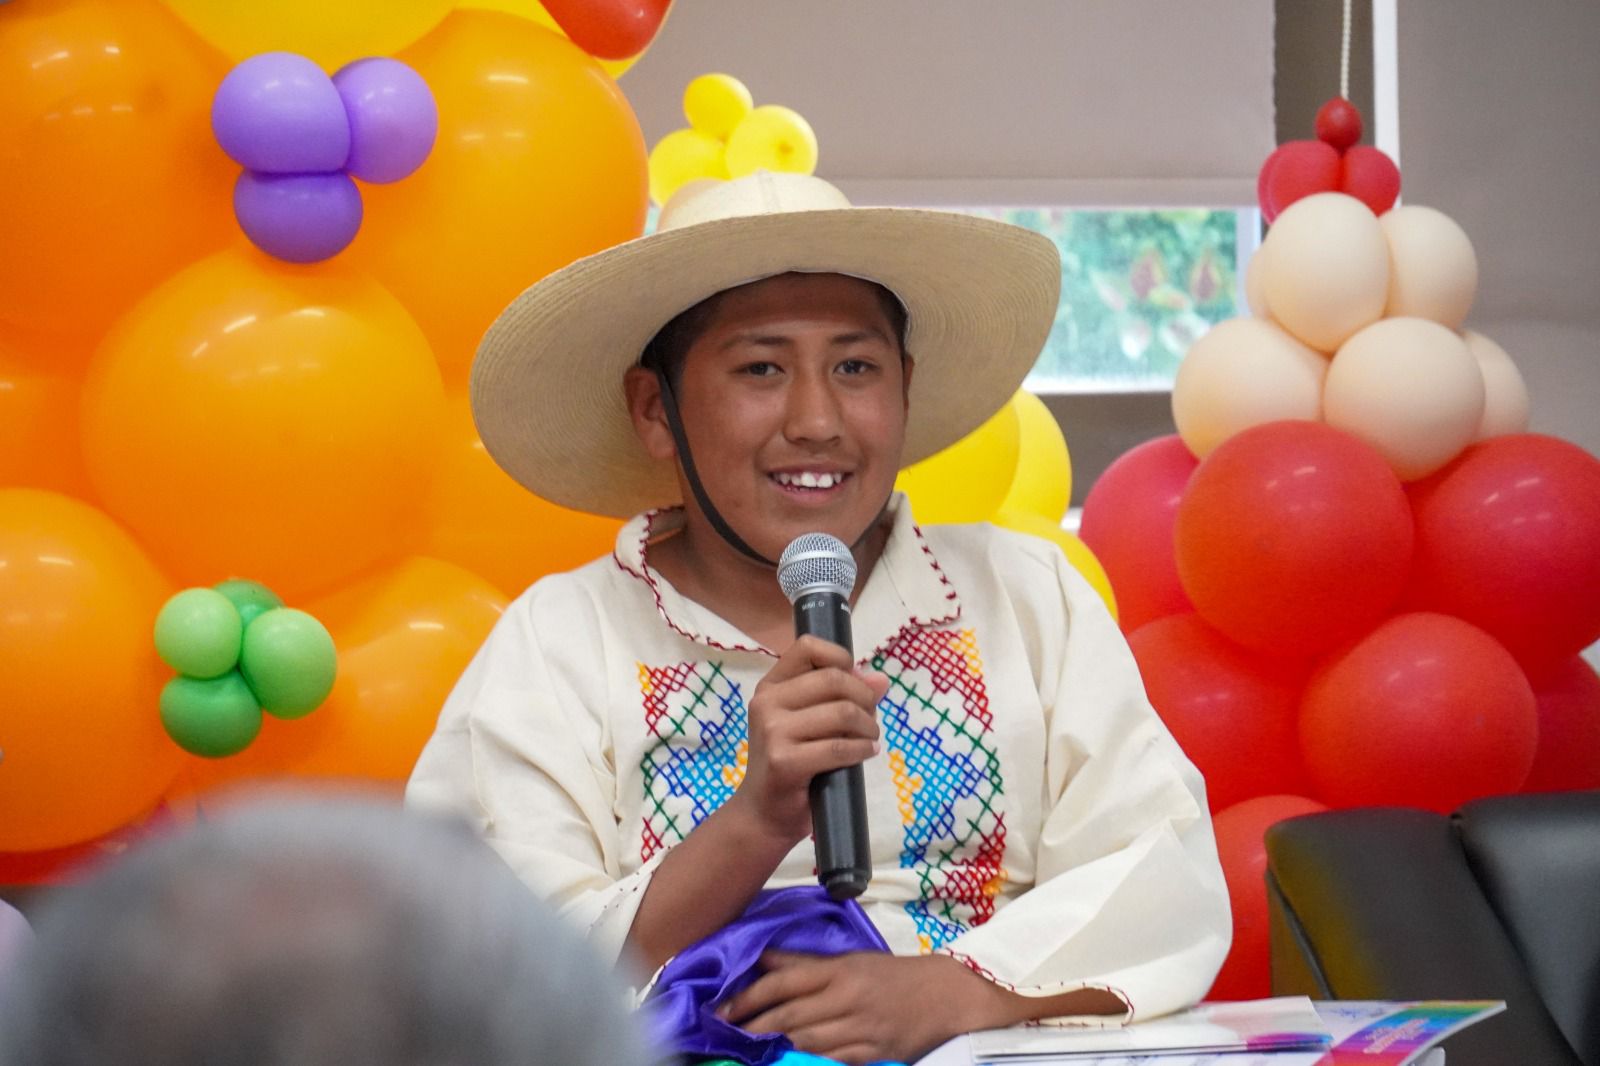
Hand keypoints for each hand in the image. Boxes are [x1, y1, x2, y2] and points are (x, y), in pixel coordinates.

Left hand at [717, 951, 1009, 1065]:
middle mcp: (848, 999)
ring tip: (753, 1043)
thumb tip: (763, 959)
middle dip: (753, 1025)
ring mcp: (861, 1030)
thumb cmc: (892, 975)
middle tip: (725, 1030)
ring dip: (776, 1044)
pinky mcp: (872, 1055)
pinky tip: (792, 1056)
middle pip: (789, 1017)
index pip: (784, 982)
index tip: (723, 1008)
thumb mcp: (850, 961)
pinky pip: (831, 1060)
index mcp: (841, 971)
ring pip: (806, 1042)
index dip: (749, 996)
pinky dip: (809, 1058)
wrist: (944, 997)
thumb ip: (805, 964)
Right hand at [733, 635, 887, 844]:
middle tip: (870, 719)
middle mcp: (767, 702)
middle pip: (833, 679)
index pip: (808, 647)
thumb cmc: (791, 764)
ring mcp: (772, 731)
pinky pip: (839, 747)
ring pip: (842, 713)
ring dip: (868, 726)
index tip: (855, 682)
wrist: (763, 813)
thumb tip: (880, 679)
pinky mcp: (785, 761)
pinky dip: (862, 750)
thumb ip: (840, 697)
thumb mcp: (810, 723)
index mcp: (771, 687)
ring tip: (869, 739)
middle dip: (864, 698)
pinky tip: (866, 753)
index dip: (841, 658)